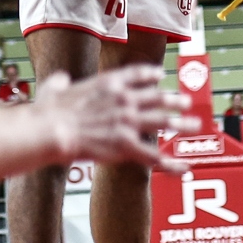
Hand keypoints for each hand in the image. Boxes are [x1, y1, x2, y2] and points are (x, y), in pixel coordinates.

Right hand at [37, 64, 195, 169]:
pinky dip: (172, 164)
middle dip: (173, 100)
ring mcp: (128, 121)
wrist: (52, 129)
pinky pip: (154, 156)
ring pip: (163, 122)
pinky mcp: (126, 144)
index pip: (136, 74)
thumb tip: (59, 80)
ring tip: (194, 125)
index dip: (150, 74)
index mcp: (108, 82)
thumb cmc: (48, 111)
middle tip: (186, 101)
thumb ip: (59, 82)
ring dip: (180, 124)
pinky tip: (184, 168)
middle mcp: (124, 98)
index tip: (160, 75)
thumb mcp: (53, 89)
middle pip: (156, 97)